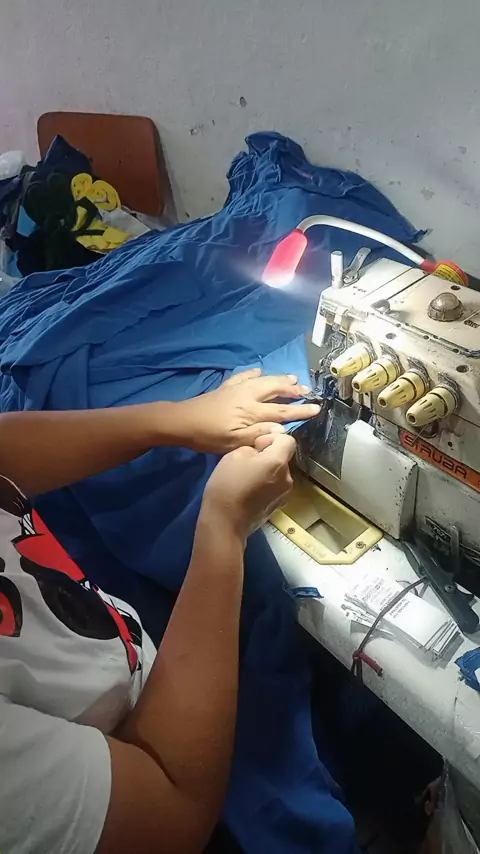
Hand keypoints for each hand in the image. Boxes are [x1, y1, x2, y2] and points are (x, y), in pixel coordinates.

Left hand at [174, 369, 319, 453]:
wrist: (182, 421)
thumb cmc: (209, 436)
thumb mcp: (234, 442)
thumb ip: (259, 434)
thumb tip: (283, 429)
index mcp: (252, 411)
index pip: (282, 411)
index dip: (300, 410)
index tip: (316, 408)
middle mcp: (248, 396)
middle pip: (275, 388)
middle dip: (292, 388)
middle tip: (306, 389)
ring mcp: (236, 389)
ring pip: (263, 379)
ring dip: (278, 378)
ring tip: (291, 377)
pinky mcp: (226, 387)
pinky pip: (244, 376)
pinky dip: (254, 373)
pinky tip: (258, 371)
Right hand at [201, 432, 295, 537]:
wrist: (226, 522)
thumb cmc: (227, 485)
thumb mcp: (234, 455)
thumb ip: (254, 447)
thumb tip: (261, 452)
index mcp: (278, 462)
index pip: (288, 440)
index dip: (272, 438)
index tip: (256, 446)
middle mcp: (287, 478)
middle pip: (282, 458)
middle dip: (267, 457)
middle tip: (246, 464)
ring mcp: (284, 494)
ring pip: (278, 474)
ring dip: (266, 472)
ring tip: (246, 480)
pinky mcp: (278, 506)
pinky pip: (274, 488)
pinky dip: (265, 486)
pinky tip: (249, 493)